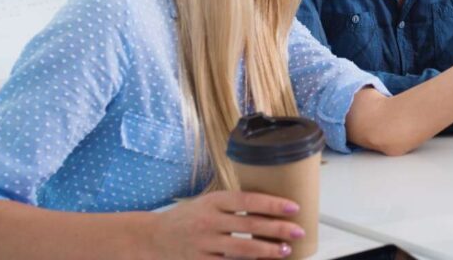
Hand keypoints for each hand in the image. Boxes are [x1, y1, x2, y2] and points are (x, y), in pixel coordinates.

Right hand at [150, 190, 303, 258]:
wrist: (155, 237)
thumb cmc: (189, 217)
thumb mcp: (209, 202)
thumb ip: (234, 205)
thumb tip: (272, 207)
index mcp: (213, 201)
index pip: (248, 200)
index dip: (272, 204)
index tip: (292, 207)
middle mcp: (208, 221)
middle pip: (250, 225)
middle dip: (277, 229)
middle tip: (297, 230)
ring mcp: (204, 244)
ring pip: (242, 249)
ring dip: (267, 251)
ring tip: (285, 250)